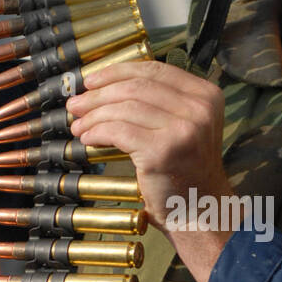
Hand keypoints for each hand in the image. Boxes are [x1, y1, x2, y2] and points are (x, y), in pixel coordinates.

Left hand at [67, 60, 234, 281]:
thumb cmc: (186, 170)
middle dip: (98, 94)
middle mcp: (199, 109)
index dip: (117, 72)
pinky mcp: (162, 150)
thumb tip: (107, 86)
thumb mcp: (185, 126)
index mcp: (206, 95)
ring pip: (125, 108)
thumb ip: (161, 102)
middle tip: (76, 103)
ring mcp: (183, 129)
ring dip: (94, 115)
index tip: (91, 80)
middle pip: (136, 87)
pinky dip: (97, 132)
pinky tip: (87, 138)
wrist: (200, 210)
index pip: (154, 70)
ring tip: (78, 124)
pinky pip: (119, 131)